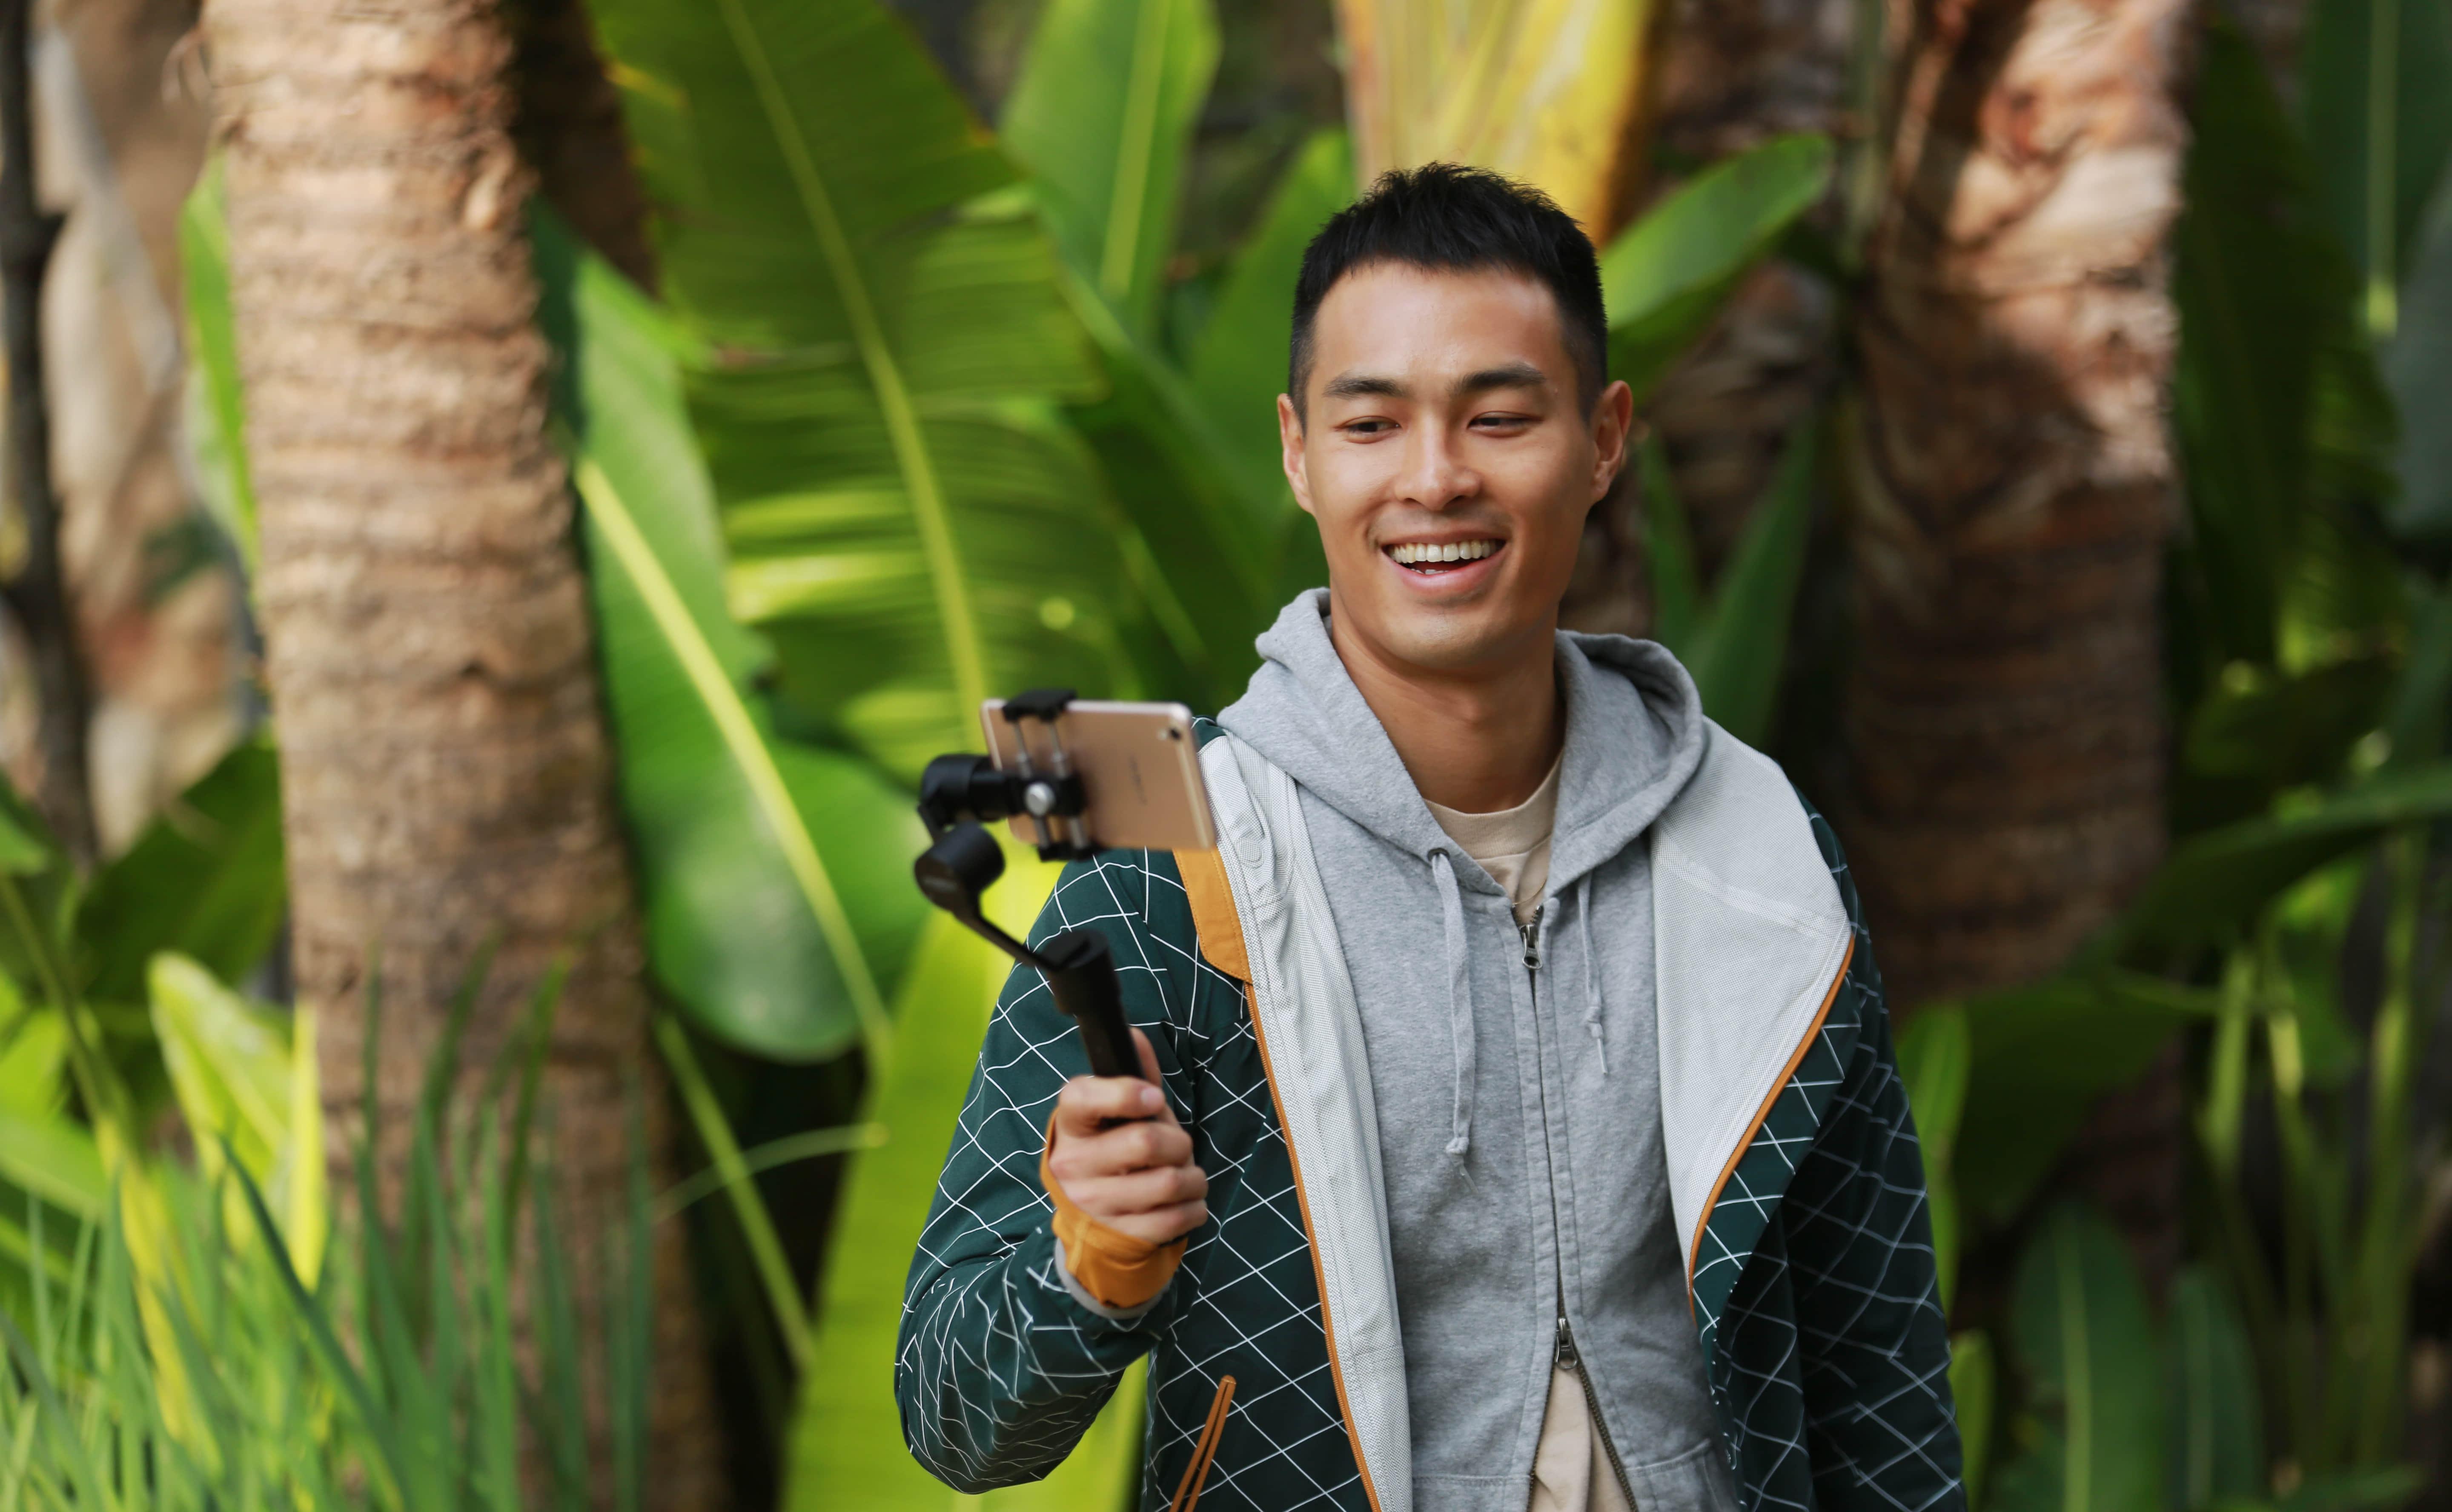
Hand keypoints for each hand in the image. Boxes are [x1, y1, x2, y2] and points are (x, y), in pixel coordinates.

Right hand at [1047, 1027, 1208, 1245]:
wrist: (1093, 1218)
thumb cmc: (1114, 1151)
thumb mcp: (1117, 1114)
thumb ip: (1131, 1076)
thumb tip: (1134, 1036)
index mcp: (1071, 1123)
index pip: (1084, 1098)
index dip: (1125, 1093)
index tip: (1154, 1098)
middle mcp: (1074, 1164)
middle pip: (1146, 1141)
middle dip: (1179, 1141)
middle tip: (1179, 1147)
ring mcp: (1095, 1204)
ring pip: (1170, 1182)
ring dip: (1194, 1177)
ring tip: (1187, 1176)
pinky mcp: (1120, 1235)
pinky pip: (1177, 1217)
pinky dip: (1195, 1206)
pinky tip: (1186, 1201)